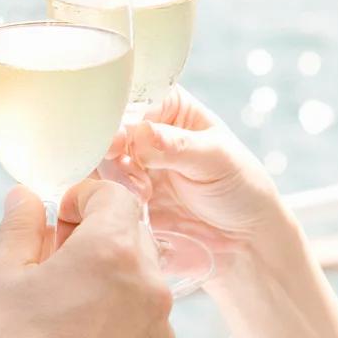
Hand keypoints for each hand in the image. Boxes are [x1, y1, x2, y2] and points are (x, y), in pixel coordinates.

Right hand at [0, 180, 175, 337]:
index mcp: (113, 252)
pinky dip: (116, 328)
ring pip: (139, 287)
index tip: (56, 217)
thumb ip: (18, 227)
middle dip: (95, 239)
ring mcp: (158, 335)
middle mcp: (150, 288)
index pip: (116, 195)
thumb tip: (26, 198)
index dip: (84, 197)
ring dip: (108, 285)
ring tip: (60, 312)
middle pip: (132, 239)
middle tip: (51, 262)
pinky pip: (141, 332)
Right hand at [102, 86, 294, 265]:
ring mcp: (129, 166)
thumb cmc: (239, 188)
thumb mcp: (215, 159)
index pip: (133, 95)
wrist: (242, 241)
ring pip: (96, 159)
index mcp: (168, 108)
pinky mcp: (120, 199)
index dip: (120, 111)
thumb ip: (177, 146)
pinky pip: (96, 192)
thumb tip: (141, 132)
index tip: (121, 134)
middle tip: (128, 166)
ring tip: (141, 195)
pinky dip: (103, 199)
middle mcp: (143, 133)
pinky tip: (132, 209)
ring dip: (111, 175)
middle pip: (106, 126)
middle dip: (110, 145)